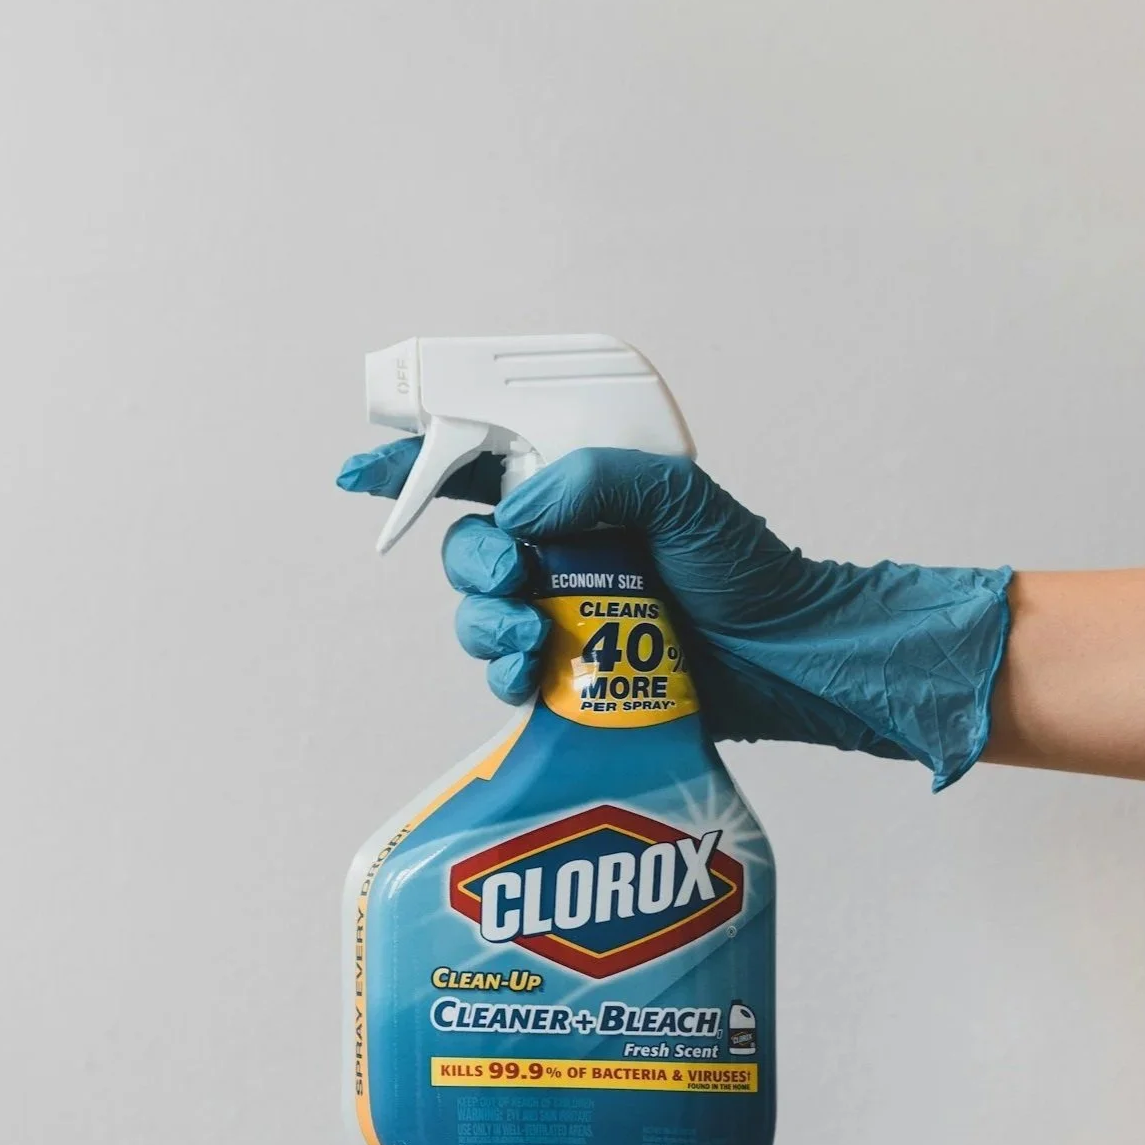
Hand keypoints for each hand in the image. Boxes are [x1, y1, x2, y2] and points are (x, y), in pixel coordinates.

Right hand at [338, 440, 1011, 788]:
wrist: (786, 660)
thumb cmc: (748, 570)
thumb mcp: (683, 498)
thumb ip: (599, 480)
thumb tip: (518, 507)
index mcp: (577, 491)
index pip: (478, 465)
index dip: (413, 466)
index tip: (359, 471)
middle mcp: (559, 549)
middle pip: (466, 545)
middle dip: (471, 561)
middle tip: (513, 574)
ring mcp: (561, 612)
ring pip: (478, 614)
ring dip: (486, 623)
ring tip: (532, 637)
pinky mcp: (568, 674)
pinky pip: (506, 674)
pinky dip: (505, 676)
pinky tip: (530, 678)